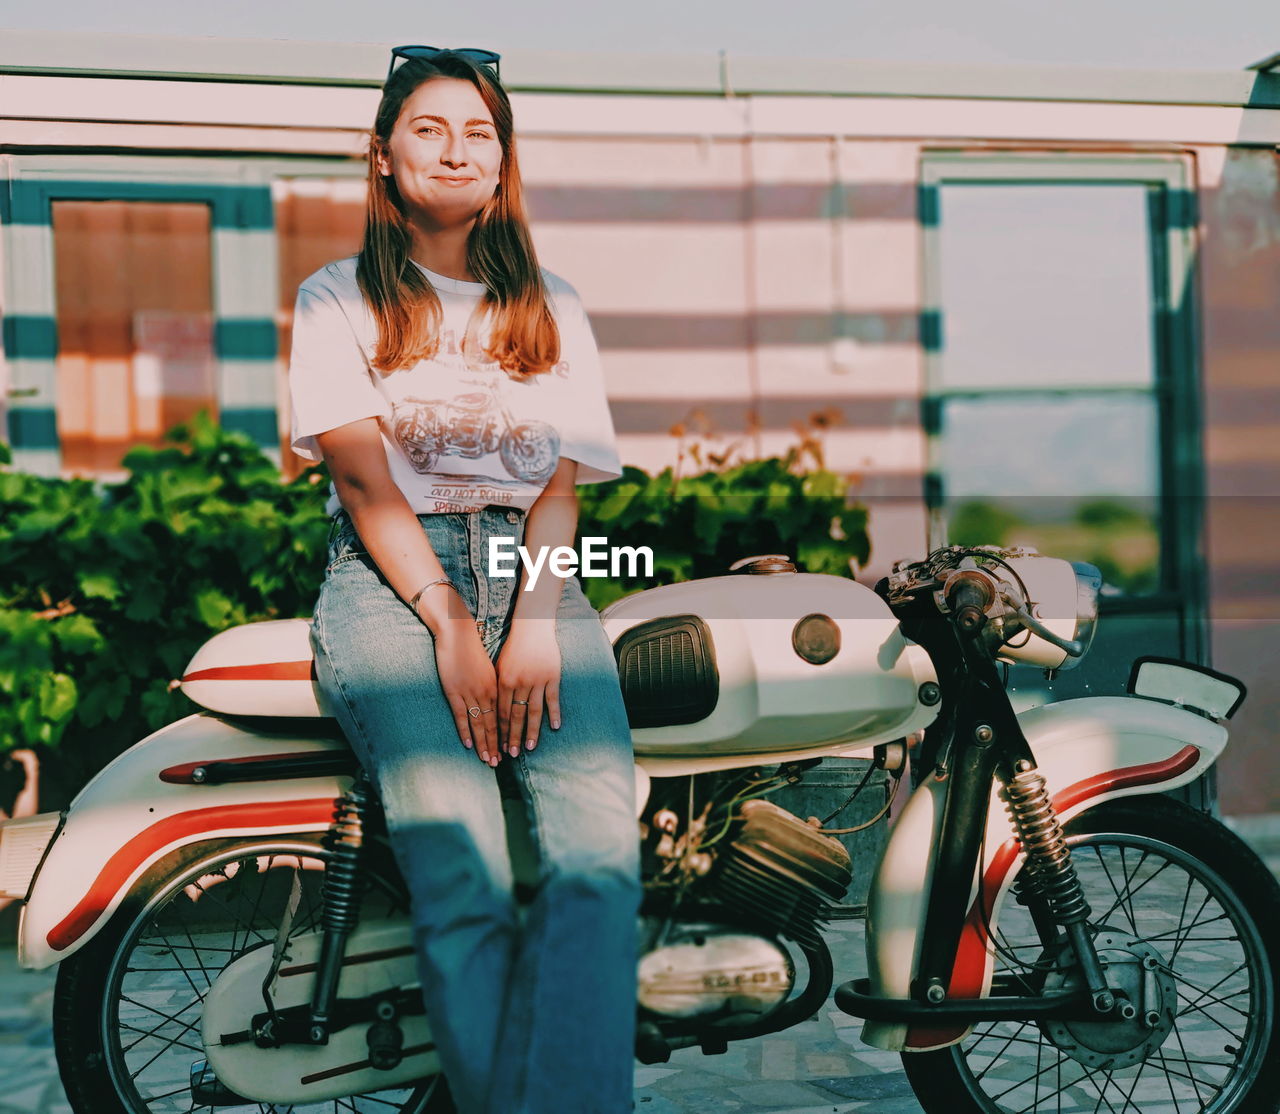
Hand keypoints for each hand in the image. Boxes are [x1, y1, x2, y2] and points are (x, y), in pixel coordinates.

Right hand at [434, 619, 500, 765]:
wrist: (457, 633)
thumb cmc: (473, 648)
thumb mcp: (488, 668)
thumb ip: (491, 685)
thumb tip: (495, 699)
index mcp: (497, 686)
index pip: (503, 716)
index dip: (505, 734)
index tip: (508, 748)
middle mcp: (486, 692)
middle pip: (494, 724)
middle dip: (497, 745)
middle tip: (500, 762)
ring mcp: (470, 693)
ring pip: (480, 724)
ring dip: (484, 744)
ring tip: (488, 761)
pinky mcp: (455, 692)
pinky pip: (462, 716)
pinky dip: (466, 732)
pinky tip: (469, 746)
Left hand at [496, 622, 560, 756]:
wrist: (533, 627)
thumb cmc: (514, 647)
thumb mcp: (500, 665)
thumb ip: (499, 686)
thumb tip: (494, 708)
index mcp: (504, 681)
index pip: (501, 712)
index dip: (500, 731)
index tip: (499, 746)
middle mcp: (520, 683)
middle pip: (516, 716)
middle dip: (512, 737)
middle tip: (511, 755)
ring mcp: (537, 680)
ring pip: (534, 711)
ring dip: (531, 731)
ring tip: (529, 748)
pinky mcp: (552, 676)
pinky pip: (553, 699)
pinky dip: (554, 713)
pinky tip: (554, 727)